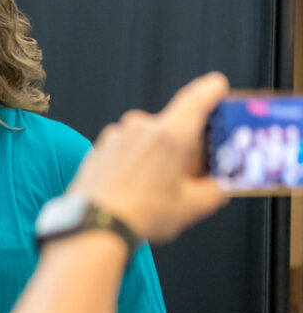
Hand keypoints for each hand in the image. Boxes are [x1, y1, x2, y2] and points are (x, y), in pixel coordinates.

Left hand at [70, 72, 229, 242]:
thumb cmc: (141, 215)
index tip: (217, 86)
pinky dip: (134, 162)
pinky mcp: (99, 147)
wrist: (93, 226)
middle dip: (182, 146)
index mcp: (170, 135)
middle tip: (186, 174)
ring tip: (155, 188)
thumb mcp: (192, 207)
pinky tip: (133, 188)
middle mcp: (140, 127)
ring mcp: (116, 135)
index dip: (211, 90)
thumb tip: (219, 187)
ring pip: (147, 139)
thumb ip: (215, 191)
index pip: (197, 98)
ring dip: (156, 155)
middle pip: (172, 126)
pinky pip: (126, 148)